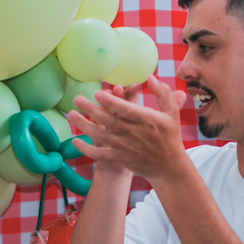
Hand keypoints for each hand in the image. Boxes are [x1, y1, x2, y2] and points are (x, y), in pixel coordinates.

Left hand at [66, 76, 189, 182]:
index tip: (98, 93)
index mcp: (147, 120)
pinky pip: (100, 154)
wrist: (168, 166)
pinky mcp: (120, 158)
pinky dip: (87, 149)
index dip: (110, 102)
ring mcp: (126, 147)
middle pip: (109, 121)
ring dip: (84, 125)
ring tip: (71, 115)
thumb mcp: (171, 113)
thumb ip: (163, 93)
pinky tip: (75, 141)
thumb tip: (149, 77)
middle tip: (77, 99)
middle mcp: (135, 134)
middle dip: (91, 110)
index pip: (126, 109)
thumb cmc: (169, 136)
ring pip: (101, 136)